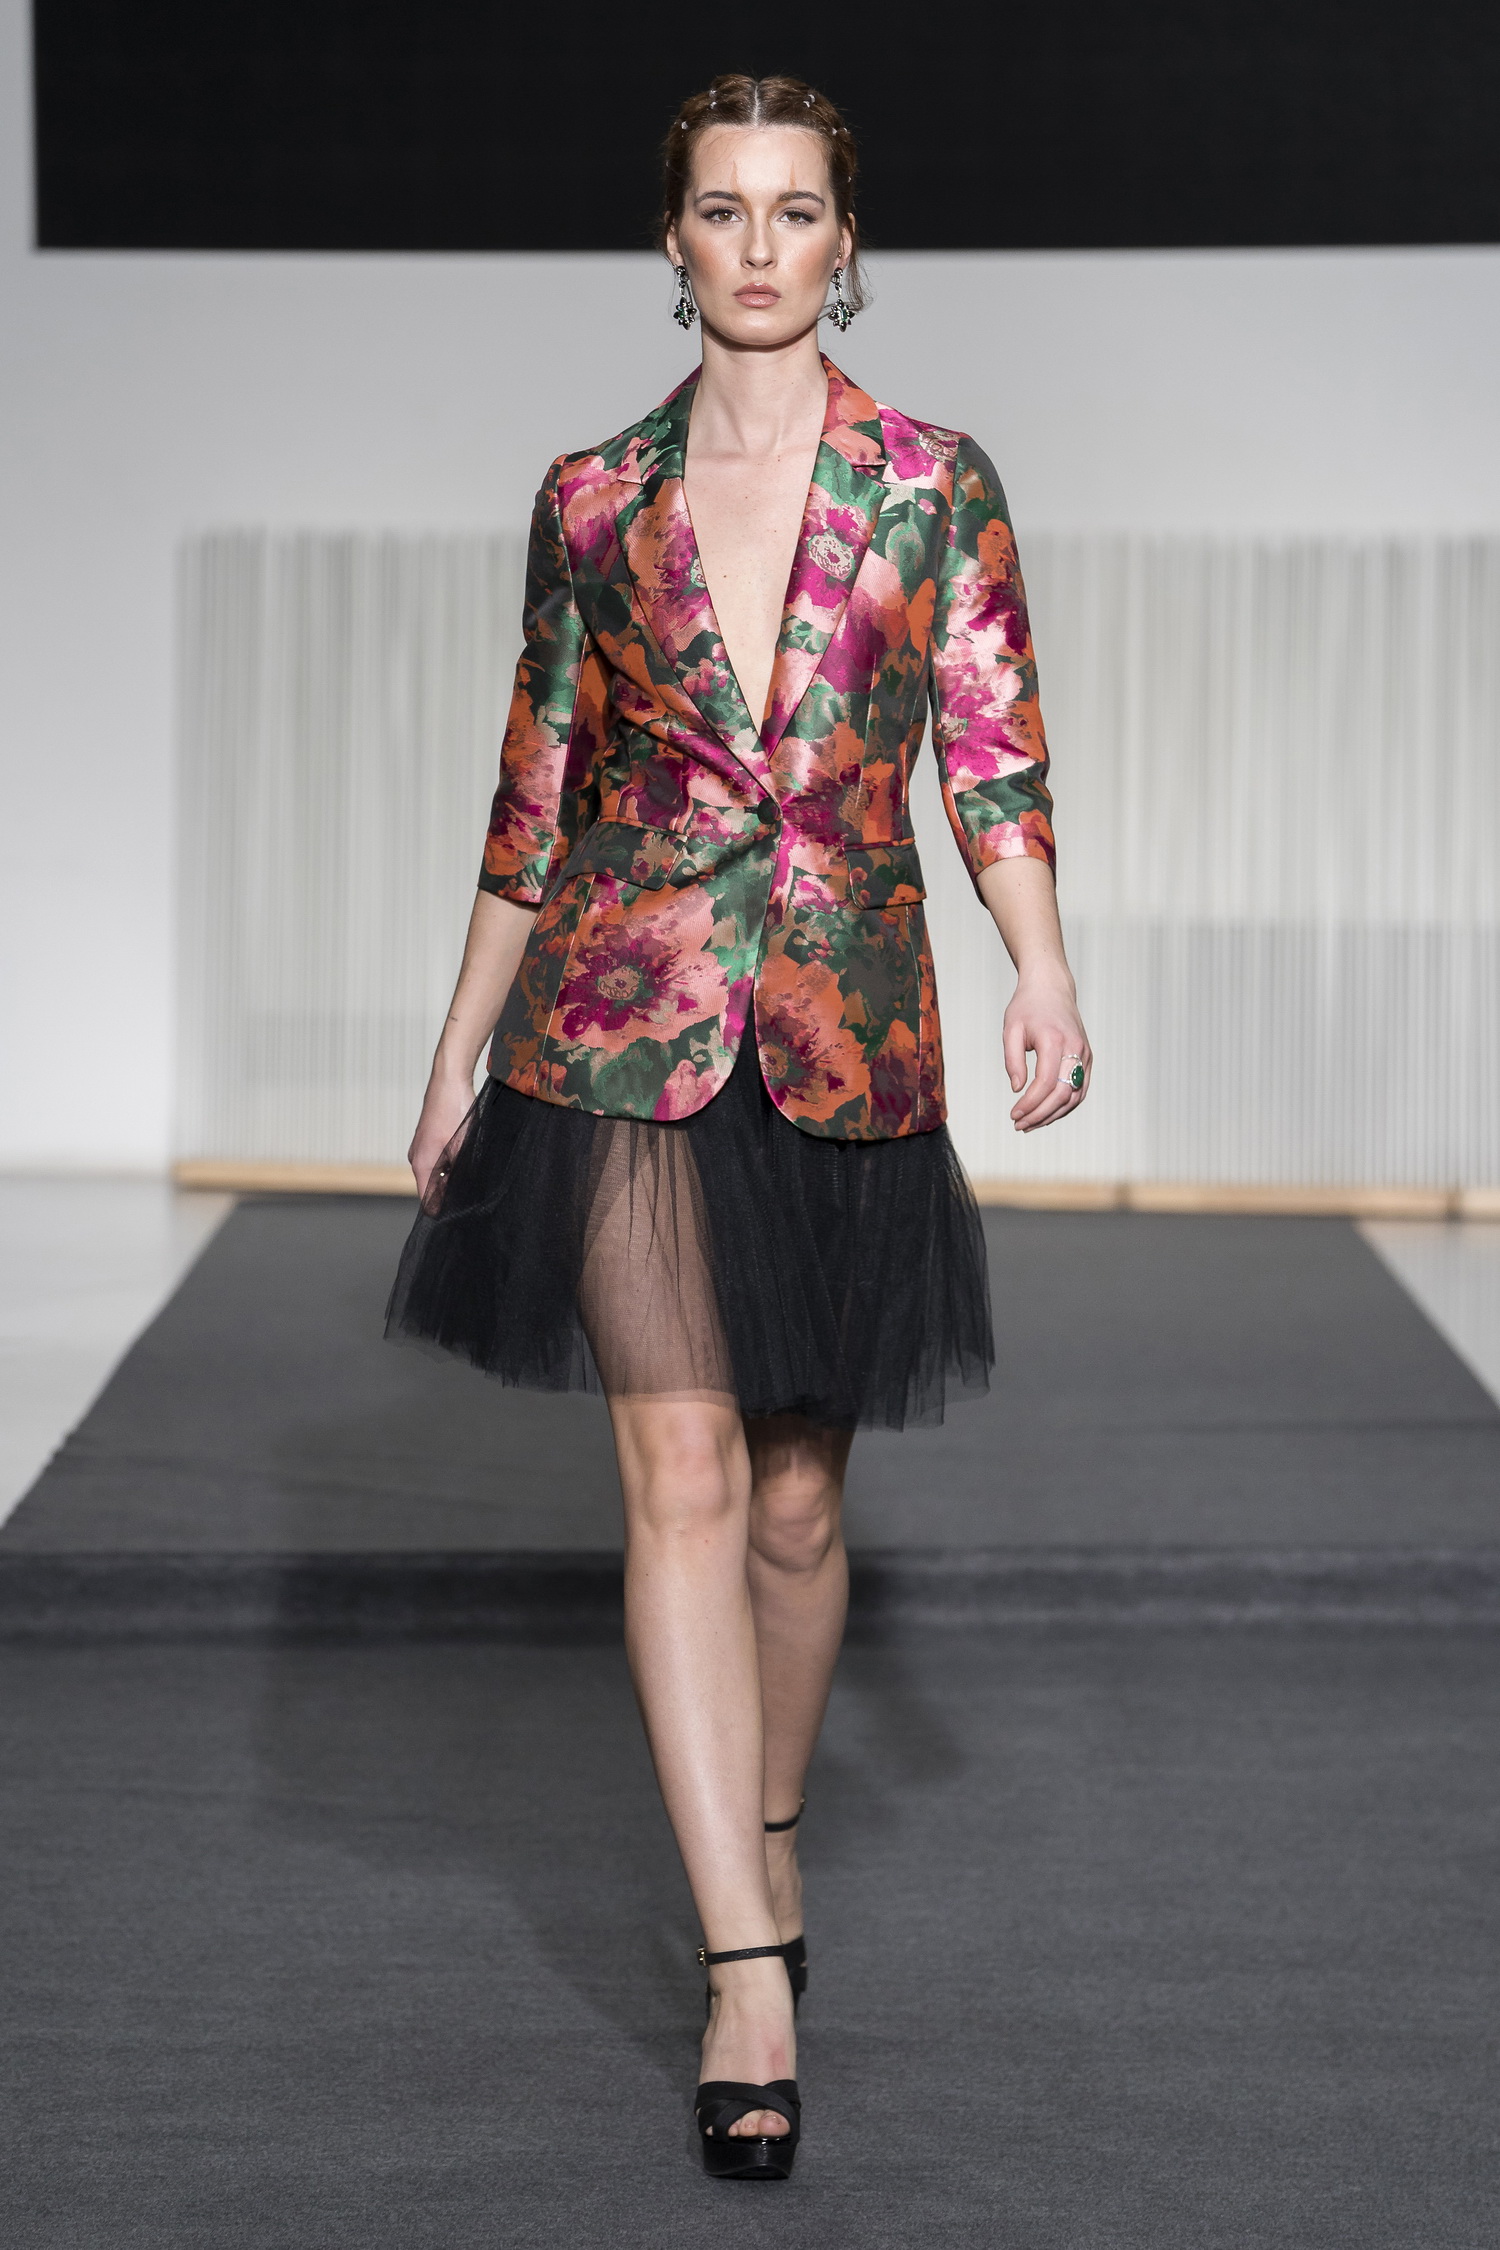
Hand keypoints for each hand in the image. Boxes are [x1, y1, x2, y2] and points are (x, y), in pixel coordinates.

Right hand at [408, 1072, 476, 1205]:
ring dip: (452, 1176)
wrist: (449, 1079)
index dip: (442, 1210)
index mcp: (422, 1164)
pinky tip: (466, 1157)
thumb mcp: (464, 1146)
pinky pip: (438, 1159)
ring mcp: (421, 1147)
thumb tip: (465, 1192)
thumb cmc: (456, 1110)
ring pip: (436, 1172)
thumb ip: (462, 1173)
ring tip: (472, 1174)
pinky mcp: (428, 1138)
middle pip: (431, 1187)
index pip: (427, 1200)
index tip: (460, 1213)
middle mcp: (417, 1157)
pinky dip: (450, 1163)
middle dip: (449, 1193)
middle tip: (472, 1194)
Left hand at [1003, 969, 1091, 1131]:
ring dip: (1053, 1114)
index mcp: (1055, 1040)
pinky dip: (1065, 1105)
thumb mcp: (1011, 1029)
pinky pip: (1080, 1089)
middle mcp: (1075, 1049)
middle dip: (1040, 1114)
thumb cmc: (1027, 1006)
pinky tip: (1046, 1113)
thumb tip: (1018, 1090)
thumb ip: (1013, 1061)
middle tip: (1020, 1125)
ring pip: (1075, 1096)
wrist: (1051, 987)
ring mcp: (1085, 1055)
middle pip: (1063, 1094)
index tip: (1014, 1114)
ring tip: (1030, 1124)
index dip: (1030, 1104)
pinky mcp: (1087, 1058)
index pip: (1046, 1082)